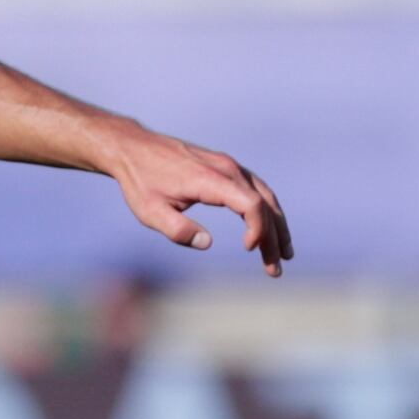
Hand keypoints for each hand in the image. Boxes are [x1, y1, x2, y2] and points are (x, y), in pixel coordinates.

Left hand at [106, 126, 292, 277]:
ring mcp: (229, 165)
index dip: (258, 229)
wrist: (134, 148)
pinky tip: (269, 229)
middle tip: (275, 270)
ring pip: (265, 196)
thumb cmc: (140, 181)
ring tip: (284, 254)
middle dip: (274, 238)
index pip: (251, 204)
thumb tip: (207, 243)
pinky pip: (256, 189)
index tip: (250, 249)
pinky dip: (267, 210)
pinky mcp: (226, 167)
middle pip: (264, 203)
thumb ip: (177, 230)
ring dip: (277, 225)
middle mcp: (227, 168)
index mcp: (210, 179)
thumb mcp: (150, 212)